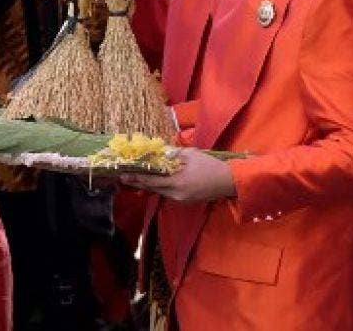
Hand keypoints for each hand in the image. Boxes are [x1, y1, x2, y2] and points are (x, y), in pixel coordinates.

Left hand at [120, 148, 235, 202]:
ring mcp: (180, 199)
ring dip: (148, 184)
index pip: (151, 181)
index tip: (122, 174)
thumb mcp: (191, 154)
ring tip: (135, 177)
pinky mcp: (185, 200)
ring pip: (159, 191)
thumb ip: (173, 154)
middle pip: (152, 188)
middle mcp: (176, 194)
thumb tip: (159, 153)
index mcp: (177, 182)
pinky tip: (153, 181)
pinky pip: (167, 193)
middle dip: (137, 182)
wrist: (230, 182)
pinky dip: (159, 187)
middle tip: (123, 176)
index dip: (135, 178)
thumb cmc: (210, 166)